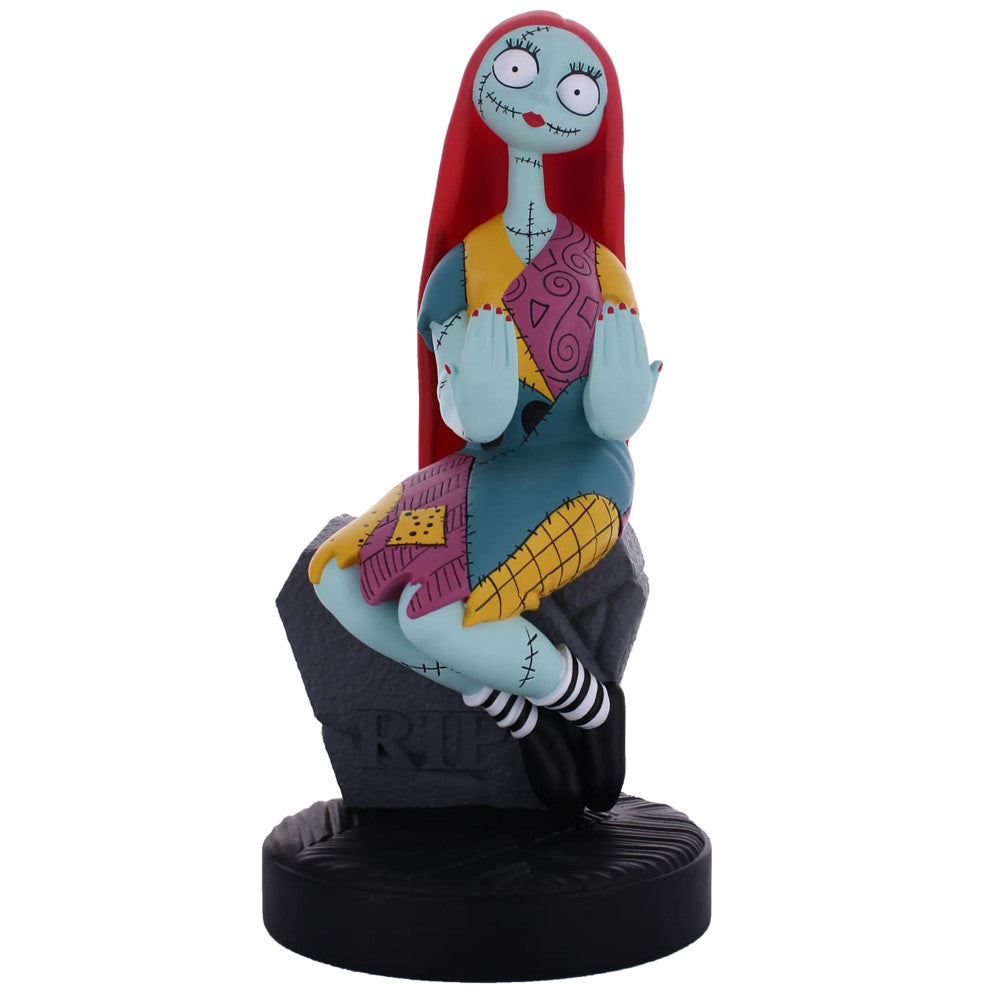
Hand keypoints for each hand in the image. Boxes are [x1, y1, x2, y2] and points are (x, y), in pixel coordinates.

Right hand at [446, 304, 518, 442]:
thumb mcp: (457, 395)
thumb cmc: (468, 410)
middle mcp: (486, 373)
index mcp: (470, 375)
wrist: (487, 427)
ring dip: (499, 326)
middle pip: (488, 340)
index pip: (474, 344)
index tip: (477, 312)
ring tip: (498, 311)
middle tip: (488, 305)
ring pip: (500, 344)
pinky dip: (510, 338)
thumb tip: (452, 364)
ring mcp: (500, 375)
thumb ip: (455, 378)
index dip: (476, 327)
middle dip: (488, 321)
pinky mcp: (511, 378)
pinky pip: (511, 353)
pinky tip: (508, 326)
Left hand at [584, 303, 660, 439]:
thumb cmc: (628, 414)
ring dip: (611, 321)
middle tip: (618, 302)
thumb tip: (660, 361)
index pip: (639, 343)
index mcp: (643, 375)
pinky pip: (600, 349)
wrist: (613, 430)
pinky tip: (600, 321)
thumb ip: (651, 377)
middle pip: (626, 338)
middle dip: (622, 318)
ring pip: (614, 340)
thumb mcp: (645, 396)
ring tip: (608, 306)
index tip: (631, 312)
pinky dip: (601, 333)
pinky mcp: (600, 377)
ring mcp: (616, 374)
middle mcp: (631, 372)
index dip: (634, 326)